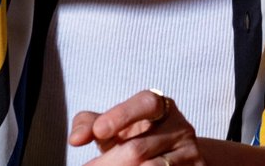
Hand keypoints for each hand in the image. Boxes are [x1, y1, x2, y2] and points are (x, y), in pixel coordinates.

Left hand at [69, 89, 200, 165]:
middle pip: (137, 149)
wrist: (175, 161)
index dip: (122, 115)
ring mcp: (189, 153)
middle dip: (107, 163)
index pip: (146, 104)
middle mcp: (180, 127)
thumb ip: (91, 124)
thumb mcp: (114, 128)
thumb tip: (75, 138)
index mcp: (161, 107)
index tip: (98, 132)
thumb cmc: (135, 140)